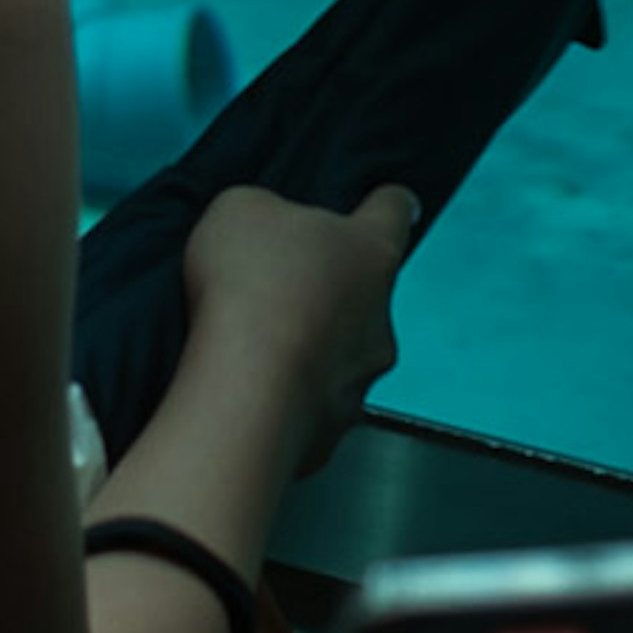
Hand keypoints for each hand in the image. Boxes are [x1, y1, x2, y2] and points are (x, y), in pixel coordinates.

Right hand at [176, 177, 420, 477]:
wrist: (245, 388)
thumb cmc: (252, 288)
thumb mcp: (240, 210)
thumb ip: (265, 212)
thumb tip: (264, 229)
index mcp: (372, 251)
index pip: (393, 212)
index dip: (383, 204)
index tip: (384, 202)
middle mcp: (381, 317)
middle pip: (363, 291)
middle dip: (327, 289)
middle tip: (274, 288)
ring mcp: (361, 379)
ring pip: (340, 354)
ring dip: (307, 348)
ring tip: (251, 347)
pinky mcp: (333, 430)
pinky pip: (311, 404)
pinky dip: (284, 395)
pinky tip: (247, 388)